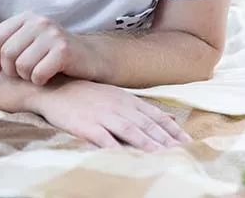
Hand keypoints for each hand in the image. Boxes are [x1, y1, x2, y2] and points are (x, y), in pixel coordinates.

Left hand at [0, 12, 94, 84]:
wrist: (91, 58)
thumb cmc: (55, 54)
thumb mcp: (27, 48)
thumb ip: (2, 50)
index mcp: (29, 17)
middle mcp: (41, 22)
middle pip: (7, 52)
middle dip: (10, 71)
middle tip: (21, 75)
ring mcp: (53, 35)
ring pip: (21, 65)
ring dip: (26, 77)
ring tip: (36, 74)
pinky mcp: (64, 50)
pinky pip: (37, 74)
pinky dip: (40, 81)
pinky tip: (48, 77)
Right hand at [27, 78, 191, 150]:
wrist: (56, 88)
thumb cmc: (89, 95)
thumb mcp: (120, 97)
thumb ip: (144, 109)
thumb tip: (170, 116)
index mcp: (129, 101)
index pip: (156, 116)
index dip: (173, 130)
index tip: (188, 142)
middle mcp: (120, 106)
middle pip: (147, 125)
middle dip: (166, 139)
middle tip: (181, 152)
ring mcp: (103, 115)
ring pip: (130, 130)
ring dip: (147, 143)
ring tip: (162, 156)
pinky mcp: (86, 124)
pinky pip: (103, 138)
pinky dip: (115, 147)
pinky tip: (126, 157)